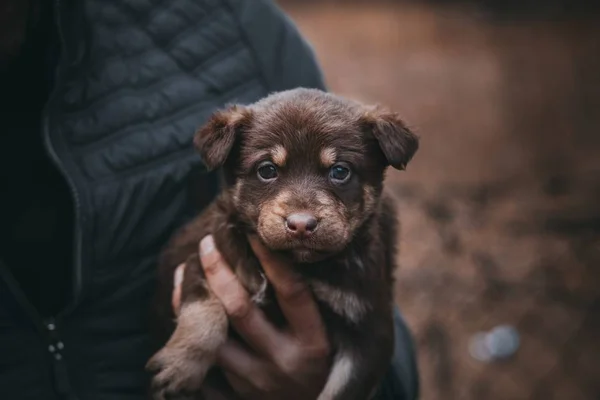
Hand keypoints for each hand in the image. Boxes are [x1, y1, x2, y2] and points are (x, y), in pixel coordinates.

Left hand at [172, 235, 330, 399]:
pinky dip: (187, 329)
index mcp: (312, 342)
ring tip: (186, 270)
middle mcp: (283, 361)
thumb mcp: (323, 339)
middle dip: (219, 272)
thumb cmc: (317, 367)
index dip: (272, 258)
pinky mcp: (234, 396)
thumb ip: (302, 307)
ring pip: (214, 336)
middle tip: (207, 243)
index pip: (291, 292)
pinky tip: (181, 304)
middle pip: (241, 310)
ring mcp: (256, 381)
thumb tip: (277, 252)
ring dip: (193, 300)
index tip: (254, 230)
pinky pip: (203, 357)